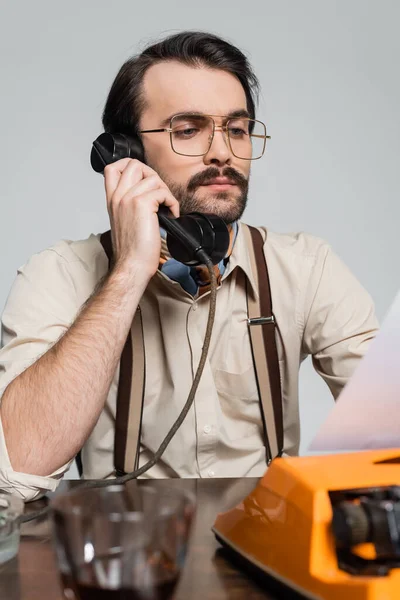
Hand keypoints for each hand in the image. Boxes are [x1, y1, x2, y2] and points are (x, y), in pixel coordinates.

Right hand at [104, 158, 179, 280]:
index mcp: (112, 200)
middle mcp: (118, 196)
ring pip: (153, 178)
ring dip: (166, 192)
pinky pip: (163, 192)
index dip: (130, 166)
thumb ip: (129, 204)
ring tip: (166, 208)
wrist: (132, 265)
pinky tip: (171, 215)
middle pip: (134, 164)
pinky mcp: (142, 204)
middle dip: (152, 175)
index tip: (144, 179)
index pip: (113, 168)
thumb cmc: (131, 249)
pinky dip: (172, 203)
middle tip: (160, 195)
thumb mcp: (124, 221)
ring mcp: (128, 198)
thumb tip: (148, 193)